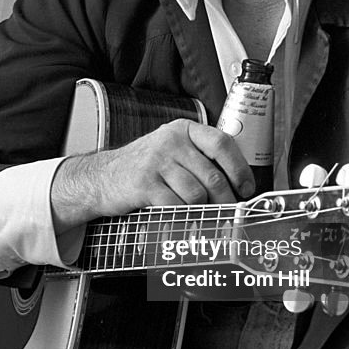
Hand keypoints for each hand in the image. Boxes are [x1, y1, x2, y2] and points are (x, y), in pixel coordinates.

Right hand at [51, 119, 254, 231]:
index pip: (222, 143)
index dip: (239, 169)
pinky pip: (176, 206)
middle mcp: (171, 142)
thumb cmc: (145, 167)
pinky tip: (181, 217)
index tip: (246, 187)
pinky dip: (183, 217)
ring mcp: (156, 162)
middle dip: (225, 200)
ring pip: (197, 194)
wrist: (102, 177)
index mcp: (183, 130)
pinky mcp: (144, 184)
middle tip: (226, 210)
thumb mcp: (172, 151)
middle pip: (213, 176)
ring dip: (202, 211)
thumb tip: (237, 182)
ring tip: (200, 214)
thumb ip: (200, 158)